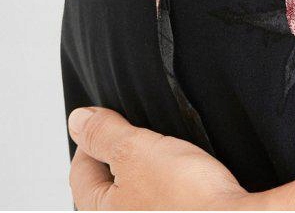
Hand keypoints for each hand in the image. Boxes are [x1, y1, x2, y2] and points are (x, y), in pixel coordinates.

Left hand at [68, 107, 247, 210]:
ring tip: (169, 153)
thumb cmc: (189, 201)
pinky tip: (189, 175)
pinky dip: (172, 186)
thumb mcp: (138, 152)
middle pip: (109, 187)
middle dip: (122, 156)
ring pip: (139, 193)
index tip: (106, 118)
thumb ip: (105, 134)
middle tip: (141, 133)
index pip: (81, 173)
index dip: (92, 138)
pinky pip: (166, 200)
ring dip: (151, 171)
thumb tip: (78, 121)